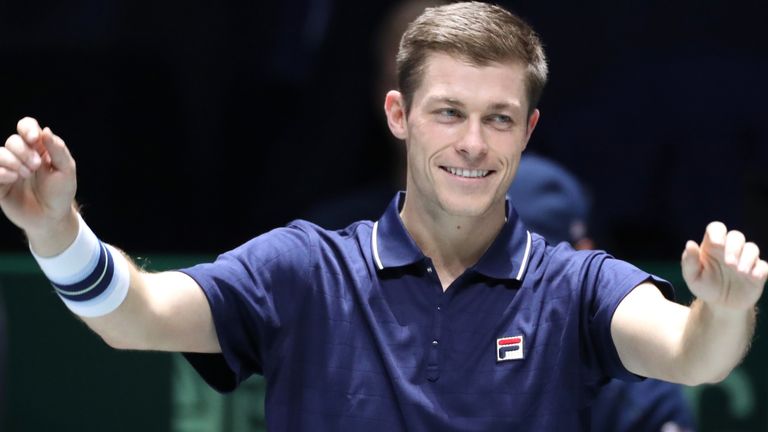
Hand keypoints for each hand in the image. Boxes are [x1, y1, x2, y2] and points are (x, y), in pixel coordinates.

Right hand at [0, 117, 76, 236]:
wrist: (51, 218)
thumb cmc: (60, 193)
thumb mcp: (66, 170)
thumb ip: (57, 150)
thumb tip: (45, 130)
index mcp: (39, 148)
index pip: (26, 127)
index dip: (27, 128)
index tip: (34, 139)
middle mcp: (21, 155)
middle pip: (13, 140)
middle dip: (23, 151)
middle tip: (36, 166)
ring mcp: (8, 168)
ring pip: (0, 153)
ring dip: (13, 161)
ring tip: (25, 175)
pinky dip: (1, 171)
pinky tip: (13, 178)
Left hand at [682, 222, 767, 309]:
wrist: (721, 306)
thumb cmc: (705, 287)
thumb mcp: (692, 277)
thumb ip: (689, 261)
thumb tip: (690, 244)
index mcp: (712, 246)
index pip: (716, 228)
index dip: (717, 232)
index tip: (716, 244)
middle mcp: (730, 249)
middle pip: (736, 236)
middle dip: (734, 248)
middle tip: (729, 264)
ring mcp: (746, 259)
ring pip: (752, 248)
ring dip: (747, 258)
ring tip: (739, 272)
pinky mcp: (758, 272)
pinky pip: (763, 266)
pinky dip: (759, 270)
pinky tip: (752, 277)